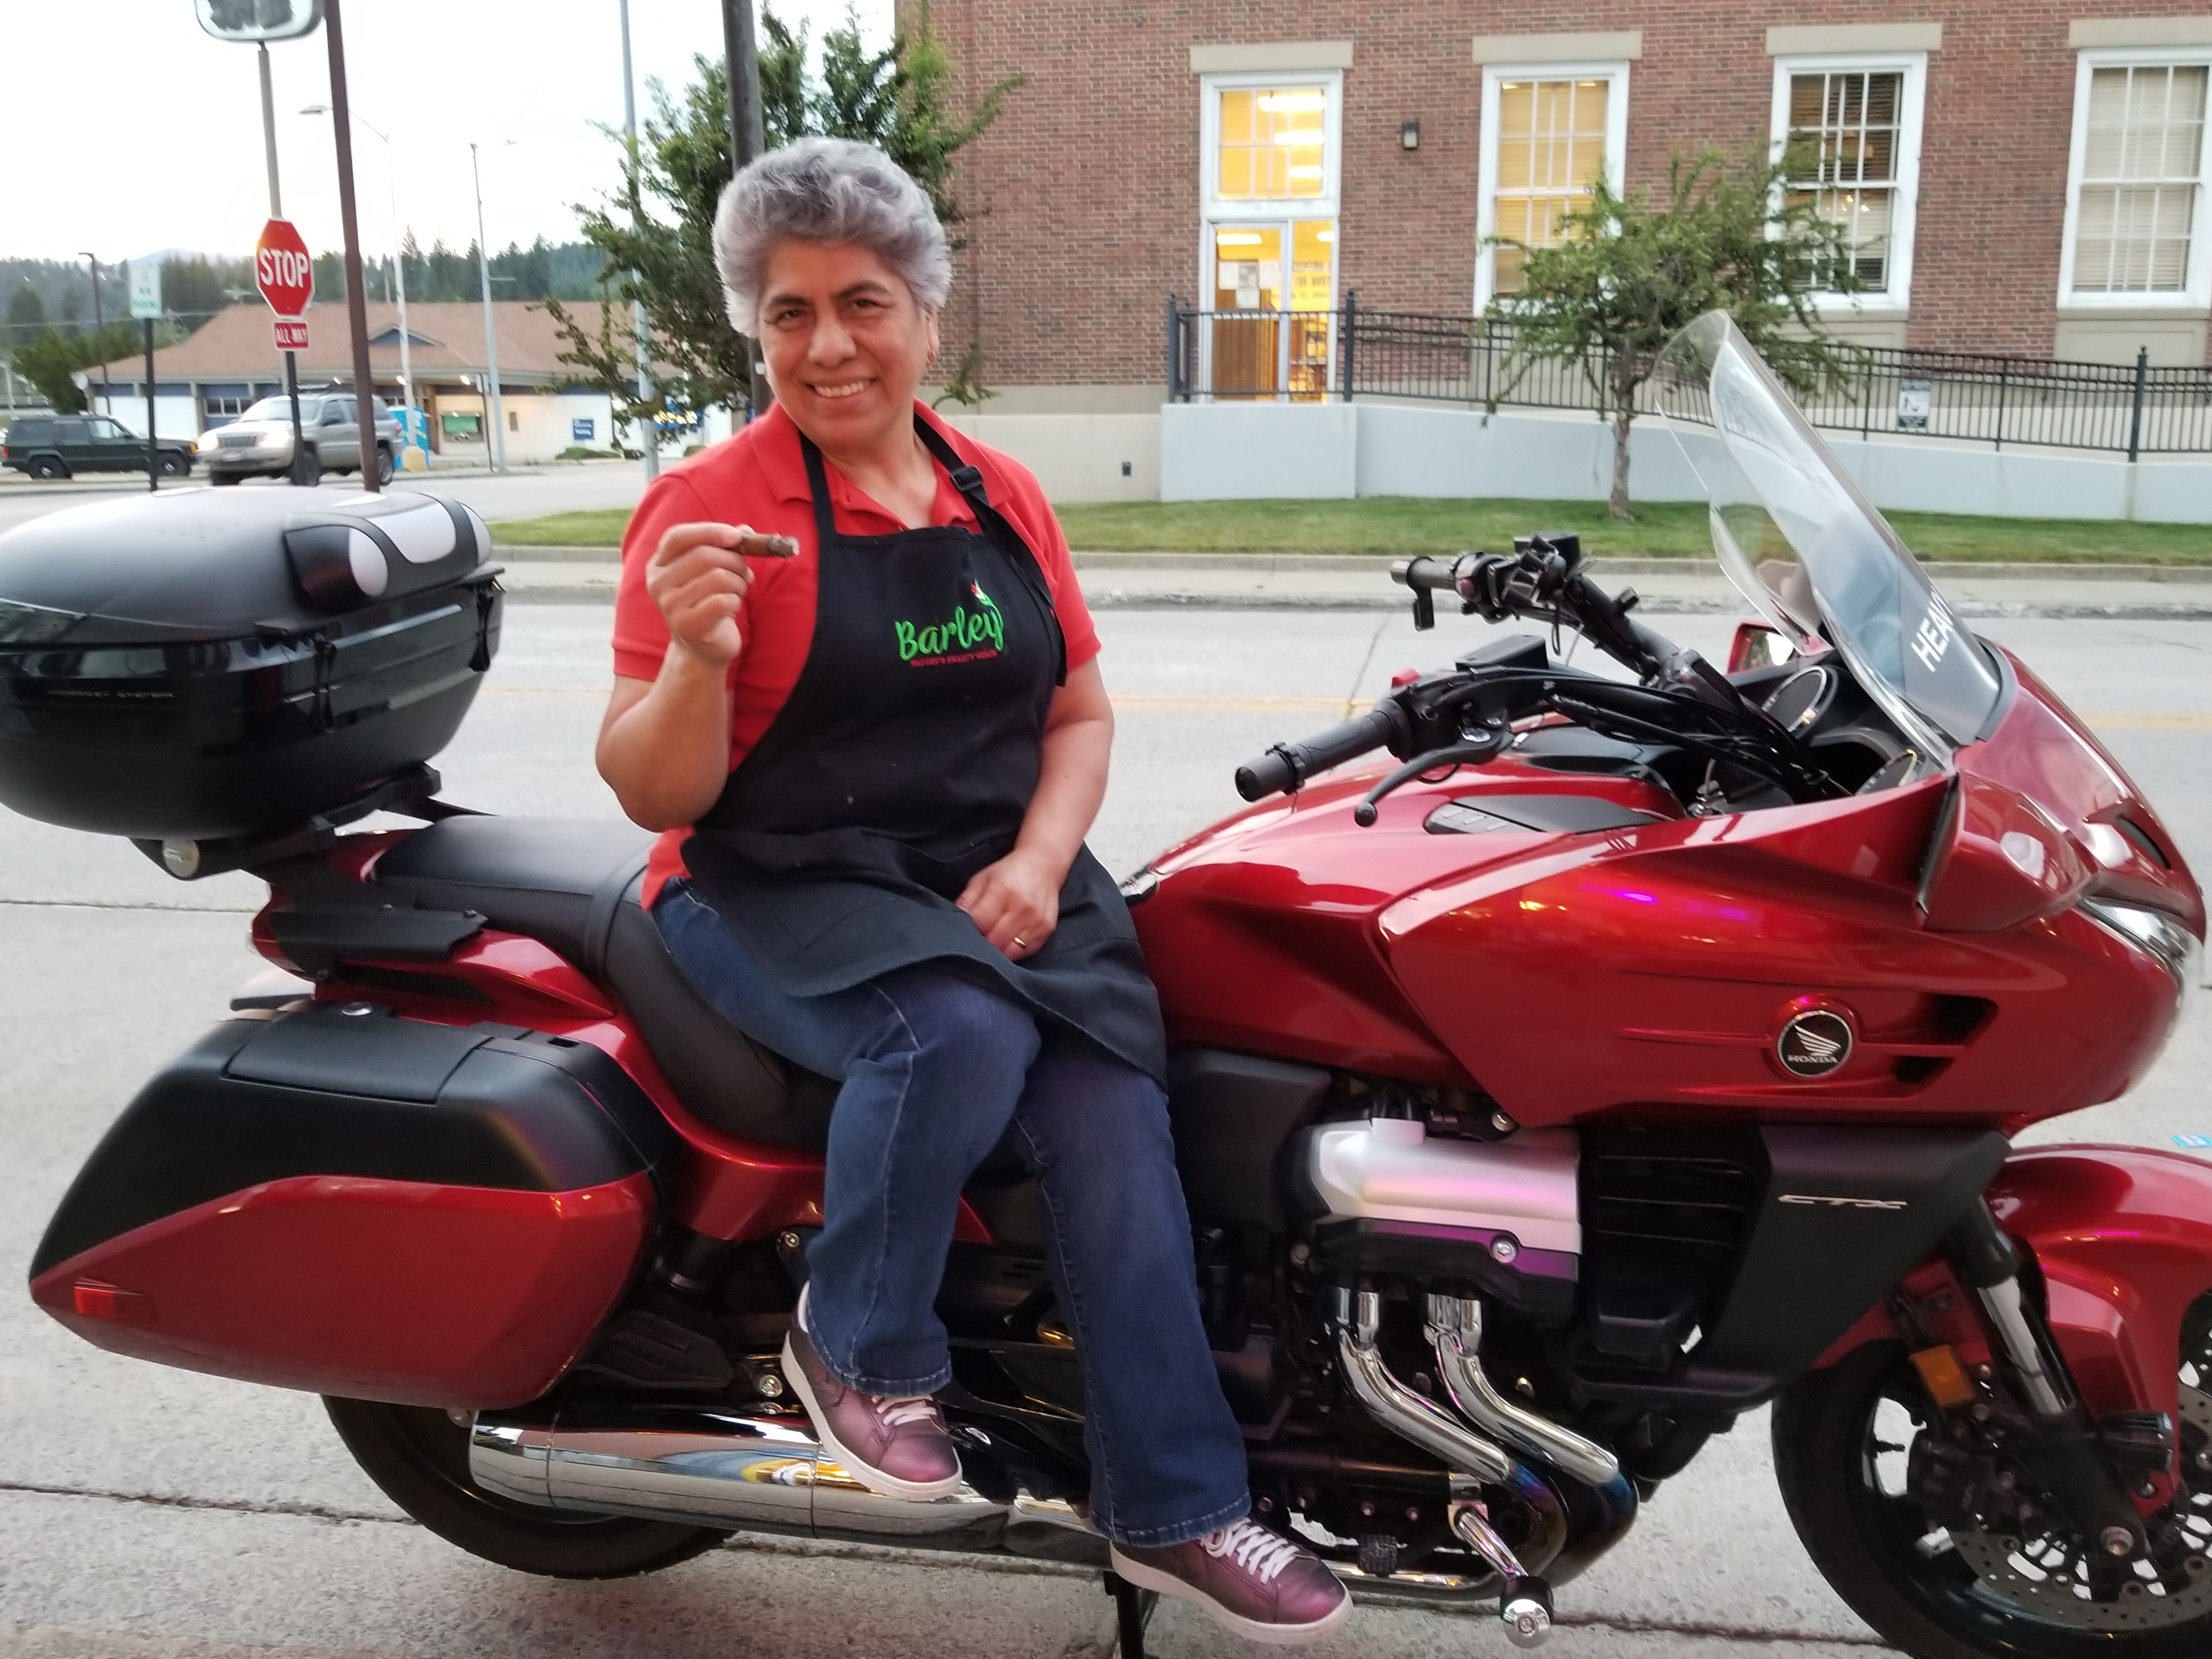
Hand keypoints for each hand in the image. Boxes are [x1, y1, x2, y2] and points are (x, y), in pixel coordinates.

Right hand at [647, 523, 776, 666]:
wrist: (702, 649)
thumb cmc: (708, 603)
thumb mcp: (712, 571)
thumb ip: (725, 548)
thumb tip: (745, 531)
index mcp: (658, 565)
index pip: (677, 536)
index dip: (709, 531)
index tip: (737, 536)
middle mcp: (658, 584)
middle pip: (705, 555)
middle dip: (735, 561)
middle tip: (745, 572)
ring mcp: (669, 606)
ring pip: (718, 577)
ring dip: (738, 582)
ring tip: (736, 592)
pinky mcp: (688, 625)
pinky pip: (723, 600)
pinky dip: (736, 601)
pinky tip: (731, 608)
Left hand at [956, 847, 1062, 959]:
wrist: (1043, 865)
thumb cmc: (1009, 872)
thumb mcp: (982, 879)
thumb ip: (966, 900)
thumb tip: (954, 920)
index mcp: (1002, 891)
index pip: (979, 923)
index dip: (970, 930)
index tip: (968, 929)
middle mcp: (1022, 907)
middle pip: (994, 941)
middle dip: (983, 942)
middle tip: (981, 936)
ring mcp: (1036, 920)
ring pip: (1010, 951)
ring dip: (998, 949)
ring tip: (995, 938)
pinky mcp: (1047, 929)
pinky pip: (1025, 951)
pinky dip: (1014, 950)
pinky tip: (1010, 939)